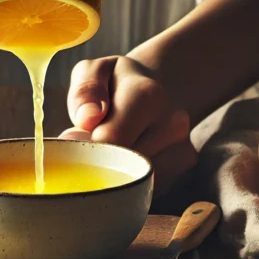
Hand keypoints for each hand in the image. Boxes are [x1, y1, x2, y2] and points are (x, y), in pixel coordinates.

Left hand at [59, 56, 197, 195]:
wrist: (161, 87)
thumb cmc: (117, 82)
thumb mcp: (94, 70)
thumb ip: (85, 90)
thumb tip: (86, 120)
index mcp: (148, 96)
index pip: (111, 139)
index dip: (85, 145)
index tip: (75, 139)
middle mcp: (173, 124)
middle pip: (124, 164)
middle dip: (100, 160)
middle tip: (92, 144)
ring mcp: (183, 148)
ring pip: (136, 181)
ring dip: (116, 171)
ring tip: (114, 147)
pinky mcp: (183, 168)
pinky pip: (147, 188)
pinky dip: (131, 179)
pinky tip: (128, 158)